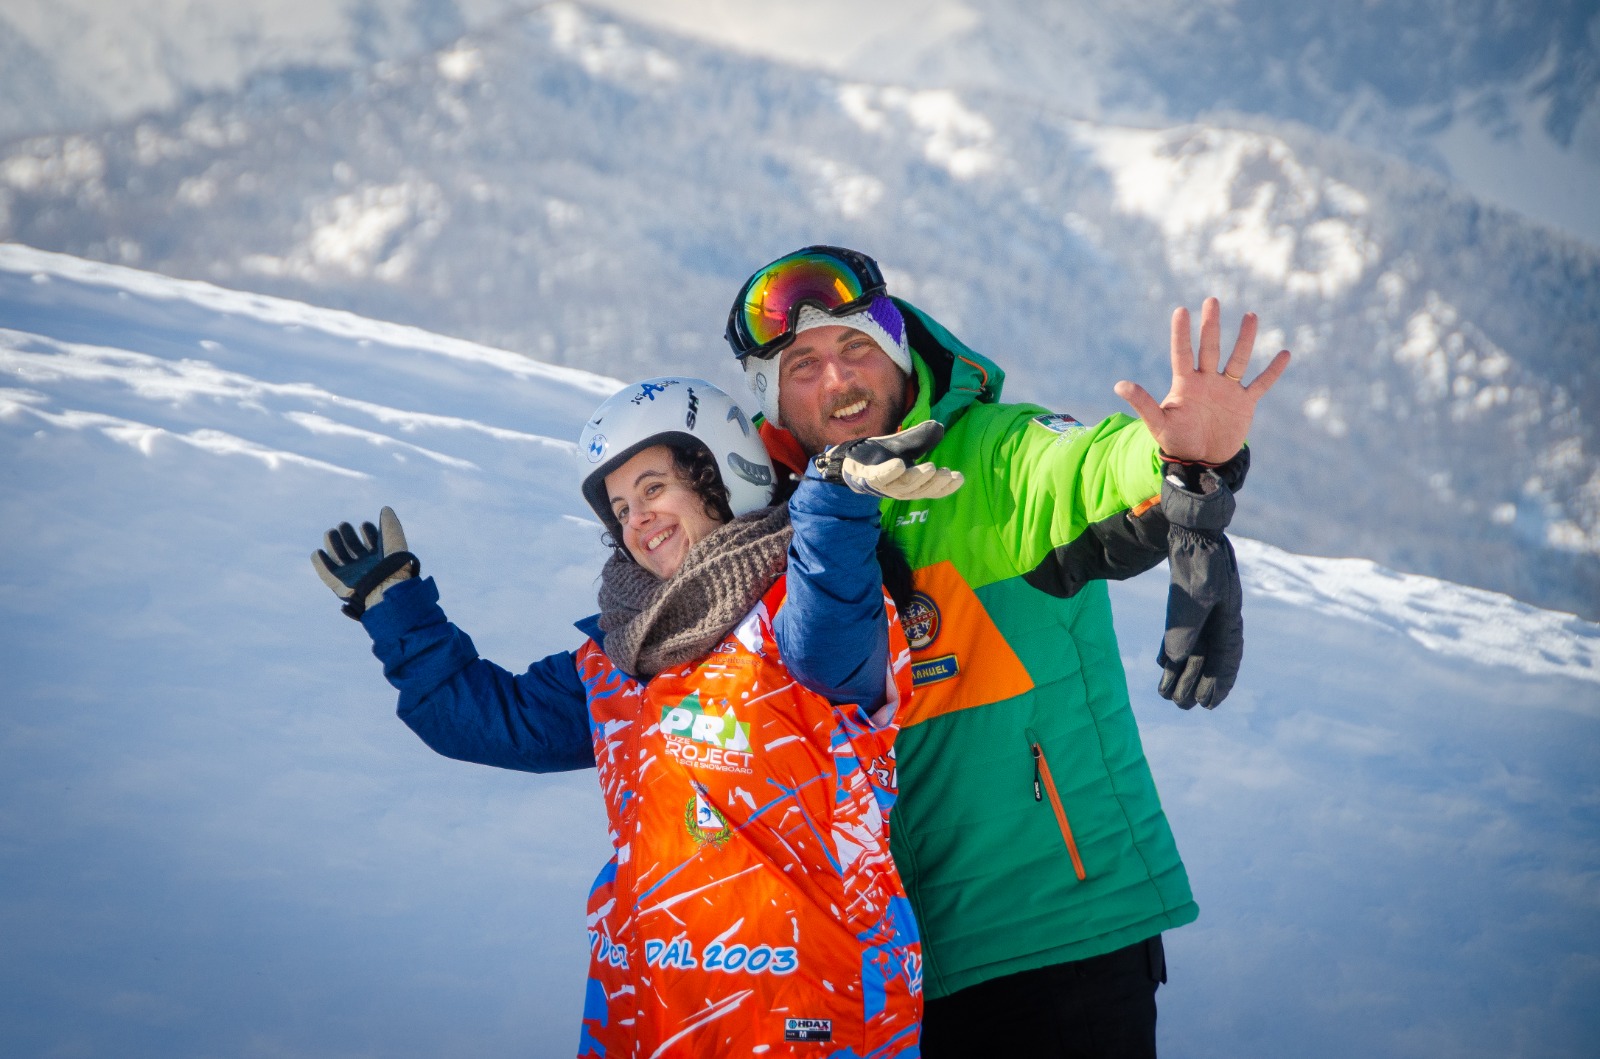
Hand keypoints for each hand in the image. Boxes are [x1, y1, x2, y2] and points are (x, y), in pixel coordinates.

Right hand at [311, 506, 418, 619]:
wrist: (385, 588)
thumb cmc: (393, 566)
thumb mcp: (394, 540)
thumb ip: (389, 524)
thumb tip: (386, 508)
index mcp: (380, 559)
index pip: (371, 542)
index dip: (367, 531)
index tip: (365, 525)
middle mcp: (366, 567)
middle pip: (353, 547)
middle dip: (346, 534)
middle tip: (343, 526)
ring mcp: (352, 576)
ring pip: (338, 557)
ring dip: (332, 543)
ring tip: (331, 532)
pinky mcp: (339, 585)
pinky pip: (325, 573)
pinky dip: (320, 562)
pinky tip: (319, 552)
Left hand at [814, 420, 963, 500]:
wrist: (851, 456)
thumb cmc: (881, 455)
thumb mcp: (904, 445)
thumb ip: (921, 438)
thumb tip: (939, 427)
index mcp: (910, 484)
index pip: (931, 489)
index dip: (945, 486)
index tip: (959, 477)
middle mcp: (898, 488)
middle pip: (919, 490)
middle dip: (934, 483)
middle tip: (946, 473)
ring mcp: (882, 485)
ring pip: (902, 487)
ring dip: (916, 479)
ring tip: (930, 468)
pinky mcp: (866, 477)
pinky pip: (879, 477)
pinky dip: (889, 473)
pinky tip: (899, 465)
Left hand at [1114, 298, 1289, 463]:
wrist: (1200, 461)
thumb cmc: (1176, 440)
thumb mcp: (1158, 423)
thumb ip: (1143, 403)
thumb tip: (1118, 384)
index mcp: (1185, 384)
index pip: (1182, 353)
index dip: (1181, 334)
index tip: (1181, 310)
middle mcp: (1206, 381)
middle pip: (1209, 348)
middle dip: (1210, 325)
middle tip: (1211, 300)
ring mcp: (1227, 390)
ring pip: (1238, 359)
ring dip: (1244, 339)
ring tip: (1251, 315)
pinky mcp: (1244, 403)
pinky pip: (1261, 384)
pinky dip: (1272, 371)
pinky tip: (1284, 353)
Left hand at [1157, 471, 1241, 708]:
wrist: (1189, 505)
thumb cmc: (1195, 541)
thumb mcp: (1194, 583)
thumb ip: (1185, 622)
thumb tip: (1174, 659)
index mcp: (1227, 604)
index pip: (1226, 650)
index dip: (1219, 678)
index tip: (1207, 704)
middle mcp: (1219, 602)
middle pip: (1210, 650)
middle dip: (1196, 679)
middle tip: (1180, 706)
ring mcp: (1204, 594)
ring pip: (1195, 639)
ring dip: (1181, 667)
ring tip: (1166, 692)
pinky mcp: (1187, 587)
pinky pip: (1183, 624)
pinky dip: (1173, 645)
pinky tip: (1163, 662)